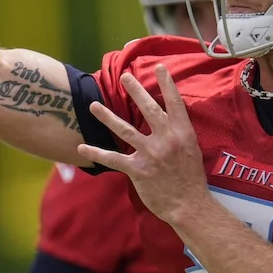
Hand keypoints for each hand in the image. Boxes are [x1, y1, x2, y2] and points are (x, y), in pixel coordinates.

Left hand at [77, 64, 210, 223]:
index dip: (167, 84)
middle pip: (148, 109)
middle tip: (124, 76)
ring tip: (94, 105)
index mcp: (183, 133)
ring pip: (125, 130)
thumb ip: (179, 133)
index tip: (159, 67)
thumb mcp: (192, 150)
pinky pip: (113, 159)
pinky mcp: (138, 170)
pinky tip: (81, 147)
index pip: (175, 103)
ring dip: (107, 117)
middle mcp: (166, 140)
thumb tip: (170, 118)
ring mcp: (151, 154)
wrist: (190, 205)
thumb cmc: (191, 179)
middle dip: (136, 90)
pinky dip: (95, 153)